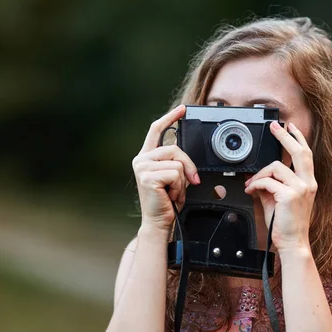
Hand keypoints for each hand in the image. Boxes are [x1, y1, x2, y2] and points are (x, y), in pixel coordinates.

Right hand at [132, 105, 200, 232]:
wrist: (159, 222)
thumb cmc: (166, 202)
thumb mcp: (174, 177)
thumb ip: (176, 162)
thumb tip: (187, 157)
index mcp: (147, 157)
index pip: (156, 130)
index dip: (170, 118)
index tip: (182, 109)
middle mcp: (142, 160)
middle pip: (174, 148)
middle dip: (188, 167)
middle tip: (189, 182)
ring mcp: (143, 168)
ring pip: (178, 163)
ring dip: (182, 181)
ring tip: (174, 192)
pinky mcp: (148, 177)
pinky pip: (176, 174)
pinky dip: (179, 187)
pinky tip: (170, 195)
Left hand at [244, 121, 316, 253]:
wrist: (292, 243)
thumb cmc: (286, 225)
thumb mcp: (277, 200)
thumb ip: (270, 186)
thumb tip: (257, 176)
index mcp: (308, 183)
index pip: (305, 154)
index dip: (297, 138)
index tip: (290, 127)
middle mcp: (307, 183)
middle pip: (298, 152)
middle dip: (285, 136)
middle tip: (274, 127)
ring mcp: (300, 188)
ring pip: (275, 167)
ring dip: (259, 174)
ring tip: (251, 185)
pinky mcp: (290, 195)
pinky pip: (267, 182)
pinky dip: (255, 184)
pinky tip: (251, 190)